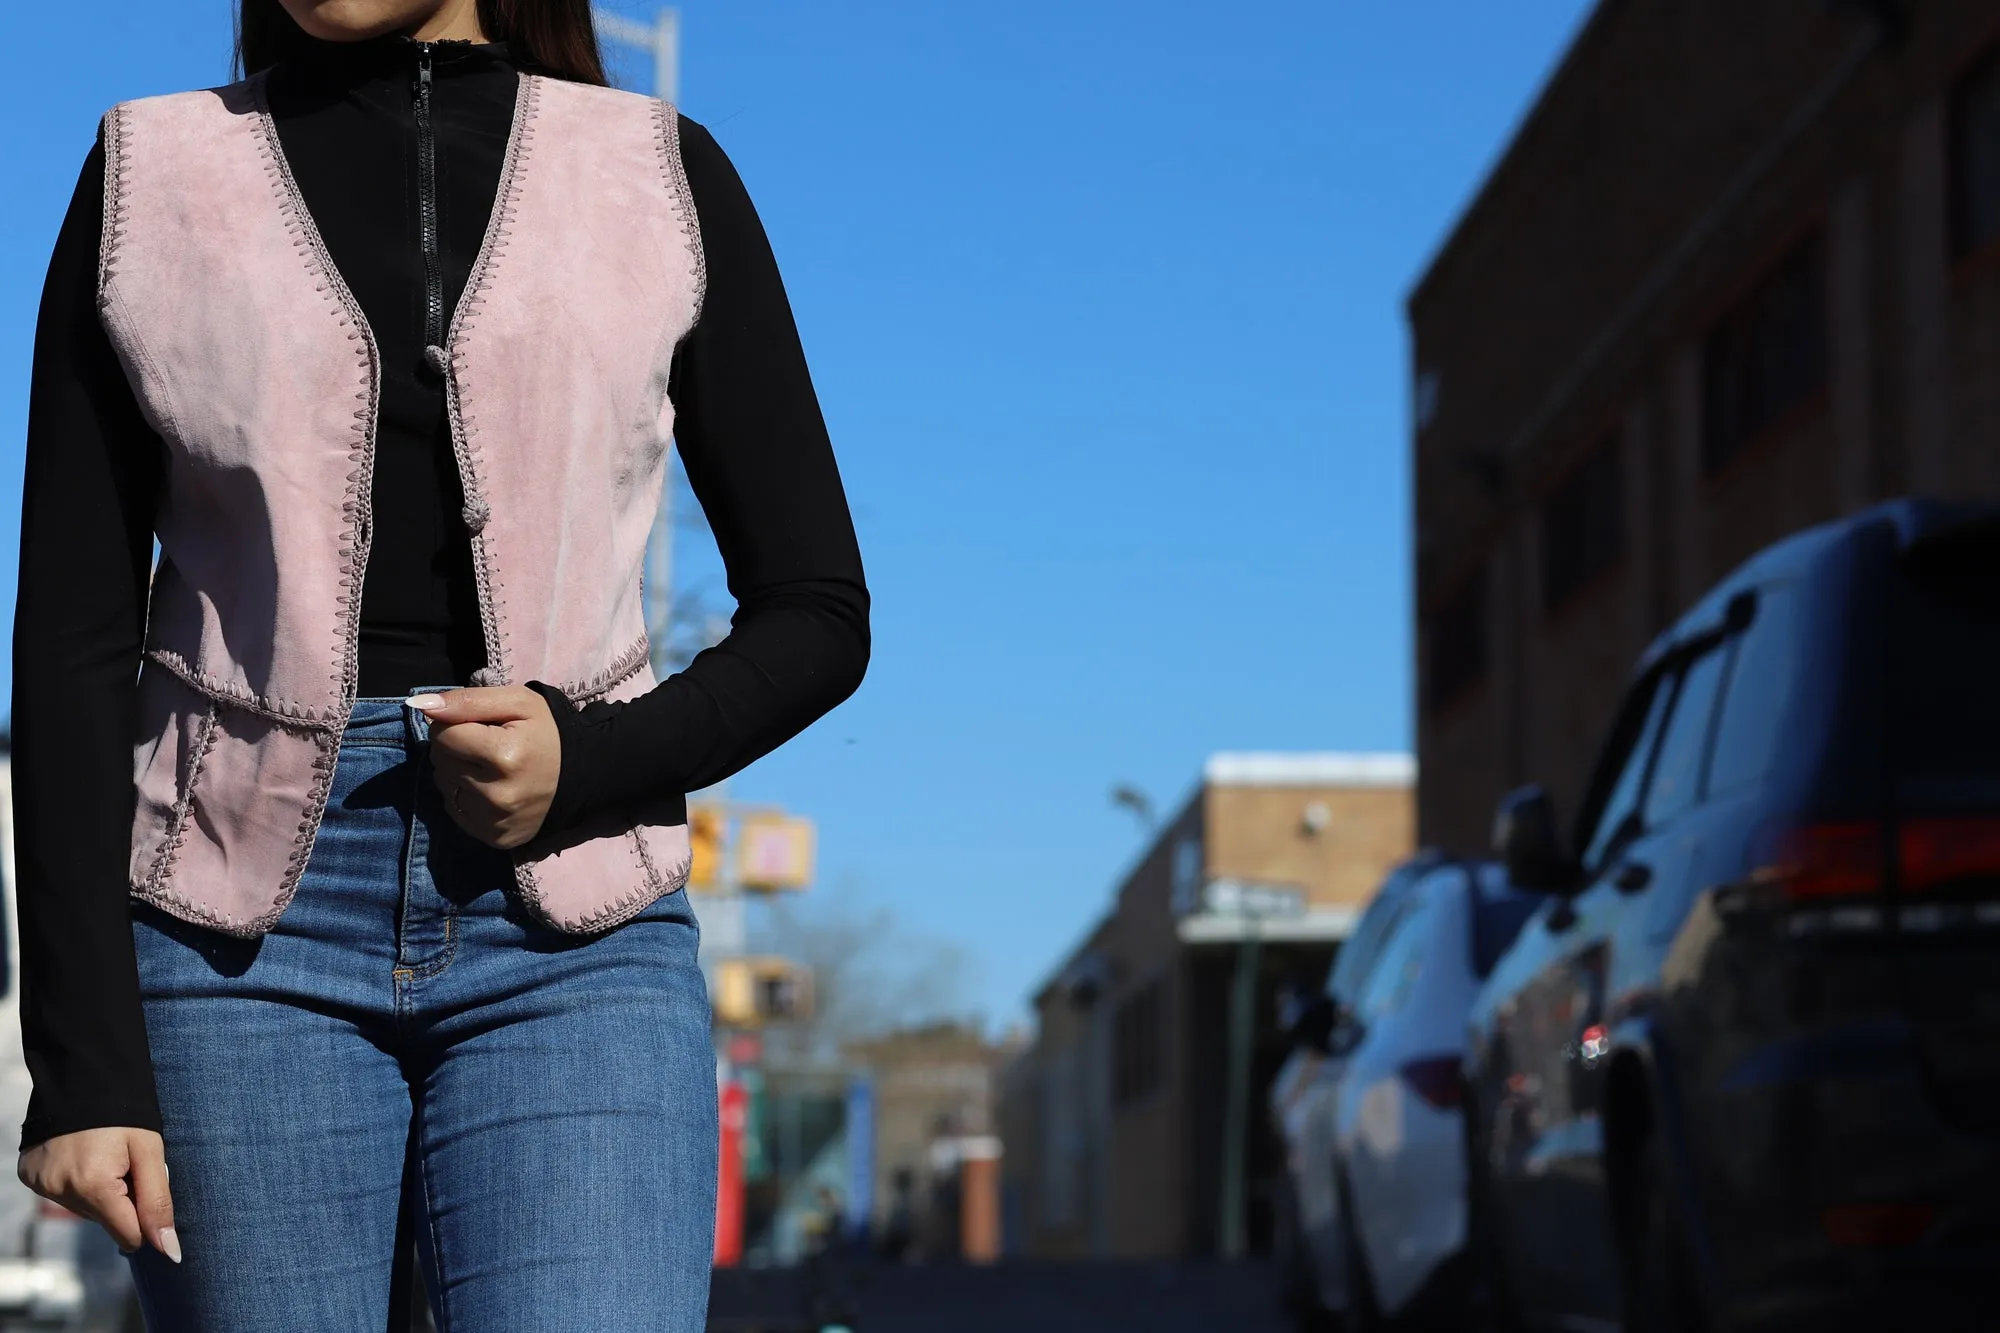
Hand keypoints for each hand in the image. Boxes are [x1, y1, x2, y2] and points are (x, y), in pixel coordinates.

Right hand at [18, 1127, 178, 1261]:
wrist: (84, 1076)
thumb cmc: (126, 1114)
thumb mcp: (151, 1153)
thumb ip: (158, 1203)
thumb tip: (169, 1250)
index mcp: (94, 1186)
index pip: (127, 1235)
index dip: (144, 1221)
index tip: (149, 1197)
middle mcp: (61, 1190)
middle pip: (105, 1221)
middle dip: (122, 1200)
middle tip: (125, 1164)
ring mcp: (41, 1184)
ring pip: (84, 1209)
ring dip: (99, 1192)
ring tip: (104, 1156)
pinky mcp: (28, 1175)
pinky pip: (62, 1193)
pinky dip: (76, 1182)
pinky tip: (82, 1157)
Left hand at [410, 686, 560, 848]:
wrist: (581, 778)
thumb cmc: (546, 734)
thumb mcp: (517, 703)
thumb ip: (467, 700)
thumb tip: (419, 706)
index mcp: (504, 755)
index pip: (442, 735)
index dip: (456, 725)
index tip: (481, 727)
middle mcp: (496, 794)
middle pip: (440, 760)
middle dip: (456, 748)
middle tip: (487, 748)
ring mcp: (494, 821)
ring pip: (443, 785)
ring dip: (458, 772)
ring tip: (490, 769)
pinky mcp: (493, 838)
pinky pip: (453, 810)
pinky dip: (466, 796)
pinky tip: (490, 790)